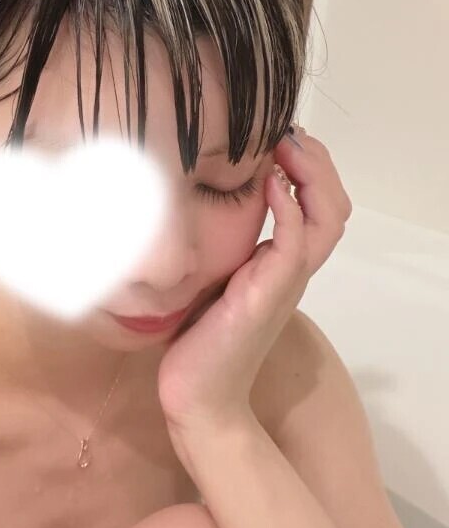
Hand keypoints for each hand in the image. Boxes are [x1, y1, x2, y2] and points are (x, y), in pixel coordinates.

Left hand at [157, 127, 352, 433]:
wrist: (197, 393)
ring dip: (312, 174)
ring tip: (286, 148)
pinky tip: (268, 182)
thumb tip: (193, 202)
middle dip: (318, 163)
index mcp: (281, 264)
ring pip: (328, 218)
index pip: (319, 207)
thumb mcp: (210, 279)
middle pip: (335, 206)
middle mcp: (292, 269)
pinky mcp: (268, 293)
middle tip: (289, 135)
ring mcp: (285, 281)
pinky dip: (290, 206)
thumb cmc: (197, 338)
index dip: (309, 169)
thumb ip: (219, 245)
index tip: (279, 139)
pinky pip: (296, 241)